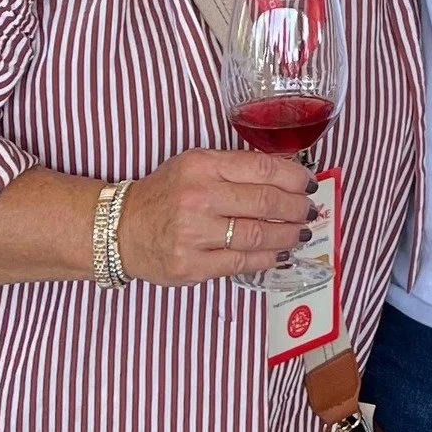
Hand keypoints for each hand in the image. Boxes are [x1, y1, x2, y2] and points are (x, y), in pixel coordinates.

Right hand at [117, 150, 316, 285]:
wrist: (121, 229)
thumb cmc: (166, 194)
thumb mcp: (196, 165)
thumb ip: (236, 167)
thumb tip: (289, 172)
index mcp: (202, 166)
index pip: (263, 168)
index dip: (295, 177)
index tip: (310, 185)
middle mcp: (198, 198)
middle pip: (266, 203)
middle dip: (297, 208)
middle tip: (309, 212)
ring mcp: (194, 234)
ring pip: (258, 235)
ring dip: (288, 235)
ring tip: (300, 233)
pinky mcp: (191, 266)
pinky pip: (242, 263)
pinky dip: (269, 259)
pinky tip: (281, 254)